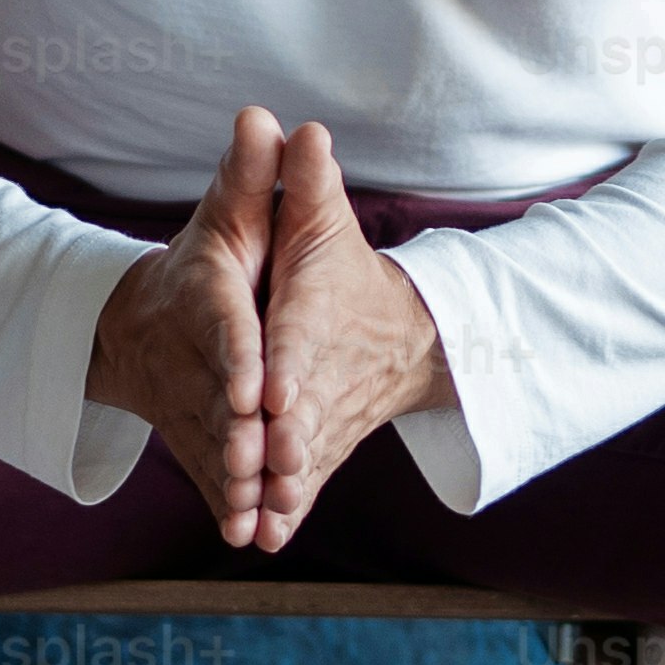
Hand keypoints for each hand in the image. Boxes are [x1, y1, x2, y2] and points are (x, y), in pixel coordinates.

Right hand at [87, 105, 287, 542]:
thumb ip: (251, 176)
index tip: (252, 385)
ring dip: (230, 477)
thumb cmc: (203, 264)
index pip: (224, 328)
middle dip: (234, 430)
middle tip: (254, 458)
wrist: (141, 326)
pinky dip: (226, 504)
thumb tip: (266, 116)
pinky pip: (210, 473)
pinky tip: (247, 535)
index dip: (238, 357)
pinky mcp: (195, 440)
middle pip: (216, 397)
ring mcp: (190, 404)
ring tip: (251, 506)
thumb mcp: (227, 216)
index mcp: (206, 300)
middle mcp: (194, 358)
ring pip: (212, 444)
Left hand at [245, 119, 451, 549]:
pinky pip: (303, 484)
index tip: (271, 385)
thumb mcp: (320, 225)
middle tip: (275, 459)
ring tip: (267, 512)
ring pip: (305, 455)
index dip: (286, 361)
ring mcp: (324, 419)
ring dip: (288, 485)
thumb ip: (302, 183)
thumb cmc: (341, 277)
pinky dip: (287, 513)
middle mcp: (322, 374)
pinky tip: (263, 540)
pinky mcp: (319, 452)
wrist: (401, 339)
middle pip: (304, 406)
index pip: (301, 339)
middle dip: (290, 434)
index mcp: (315, 317)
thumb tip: (297, 124)